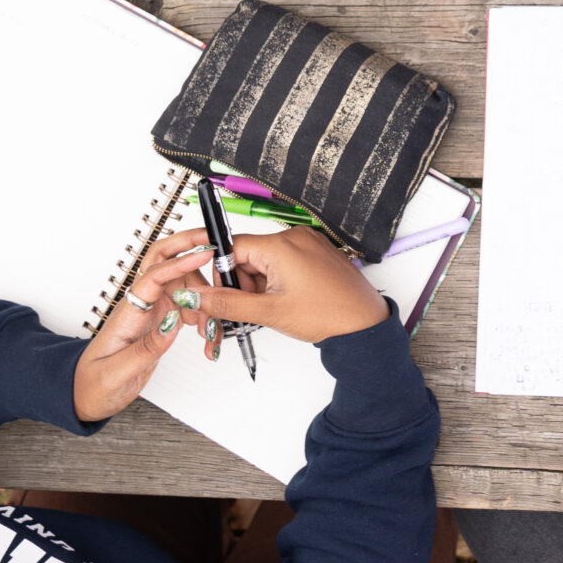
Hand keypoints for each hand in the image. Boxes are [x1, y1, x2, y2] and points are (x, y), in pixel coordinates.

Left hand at [73, 229, 215, 420]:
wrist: (86, 394)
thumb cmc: (95, 382)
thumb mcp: (117, 372)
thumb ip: (147, 348)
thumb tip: (173, 324)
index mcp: (128, 313)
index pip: (154, 276)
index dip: (180, 262)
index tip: (204, 254)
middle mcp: (141, 306)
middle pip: (166, 263)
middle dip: (189, 247)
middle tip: (215, 248)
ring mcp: (152, 312)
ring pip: (185, 287)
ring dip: (205, 300)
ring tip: (212, 330)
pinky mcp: (162, 323)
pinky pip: (188, 308)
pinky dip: (204, 316)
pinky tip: (207, 335)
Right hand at [189, 225, 387, 346]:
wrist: (365, 325)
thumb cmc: (329, 315)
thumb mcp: (270, 313)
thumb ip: (227, 304)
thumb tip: (197, 297)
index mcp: (281, 245)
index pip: (232, 247)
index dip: (222, 274)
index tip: (222, 295)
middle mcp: (295, 237)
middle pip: (249, 255)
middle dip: (244, 284)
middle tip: (252, 309)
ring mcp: (308, 244)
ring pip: (266, 262)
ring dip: (261, 286)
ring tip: (274, 308)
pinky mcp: (317, 254)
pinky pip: (285, 263)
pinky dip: (277, 282)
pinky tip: (286, 301)